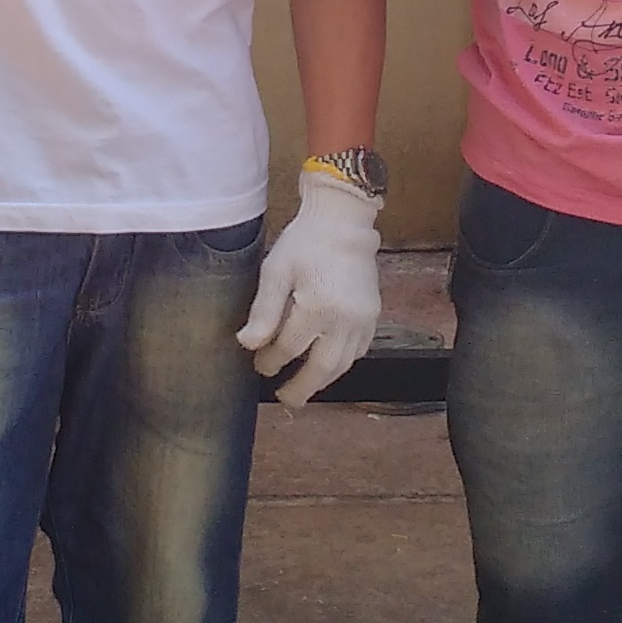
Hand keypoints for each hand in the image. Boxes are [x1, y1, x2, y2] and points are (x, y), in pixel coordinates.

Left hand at [240, 173, 383, 409]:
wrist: (343, 223)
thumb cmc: (304, 243)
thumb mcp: (275, 271)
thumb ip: (263, 311)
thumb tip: (248, 344)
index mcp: (316, 308)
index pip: (288, 348)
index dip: (270, 360)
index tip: (258, 363)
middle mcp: (344, 320)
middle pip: (321, 368)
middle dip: (301, 388)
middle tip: (285, 399)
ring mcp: (363, 320)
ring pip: (343, 364)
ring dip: (323, 380)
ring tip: (304, 388)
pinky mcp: (373, 316)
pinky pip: (359, 350)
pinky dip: (342, 363)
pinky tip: (327, 364)